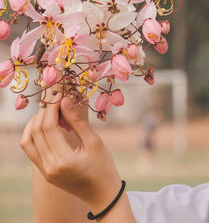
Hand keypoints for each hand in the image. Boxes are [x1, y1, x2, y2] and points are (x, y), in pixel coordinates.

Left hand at [20, 91, 121, 212]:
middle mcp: (50, 167)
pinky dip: (34, 134)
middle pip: (36, 132)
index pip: (49, 127)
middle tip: (54, 96)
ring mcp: (44, 171)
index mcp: (64, 161)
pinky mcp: (44, 172)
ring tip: (49, 110)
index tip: (57, 92)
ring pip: (28, 140)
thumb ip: (78, 121)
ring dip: (35, 122)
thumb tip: (65, 99)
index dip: (51, 107)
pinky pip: (30, 149)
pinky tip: (46, 124)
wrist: (102, 194)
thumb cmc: (104, 167)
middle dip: (43, 110)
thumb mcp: (95, 143)